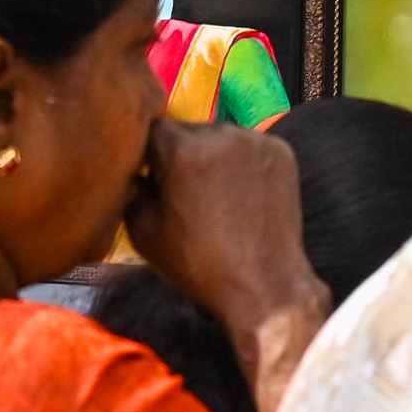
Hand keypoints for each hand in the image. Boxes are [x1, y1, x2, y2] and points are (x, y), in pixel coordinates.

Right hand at [123, 119, 333, 411]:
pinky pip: (249, 147)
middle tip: (185, 190)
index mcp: (179, 148)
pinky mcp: (280, 150)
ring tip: (216, 195)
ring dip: (213, 156)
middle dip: (181, 154)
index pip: (152, 128)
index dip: (149, 153)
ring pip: (220, 137)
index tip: (152, 177)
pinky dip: (242, 163)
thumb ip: (130, 187)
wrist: (263, 284)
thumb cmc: (197, 263)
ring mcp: (254, 139)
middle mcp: (218, 132)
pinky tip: (242, 194)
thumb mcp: (143, 231)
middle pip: (188, 131)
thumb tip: (131, 168)